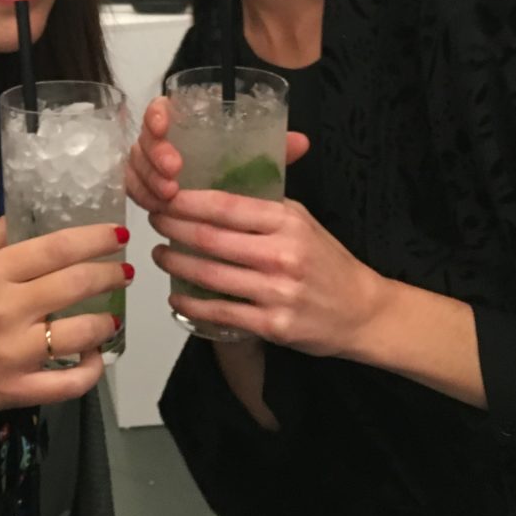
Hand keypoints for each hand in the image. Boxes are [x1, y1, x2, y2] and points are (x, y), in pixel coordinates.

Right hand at [0, 219, 130, 430]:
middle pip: (76, 284)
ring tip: (111, 317)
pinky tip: (94, 358)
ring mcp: (15, 353)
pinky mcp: (18, 390)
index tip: (119, 234)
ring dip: (106, 322)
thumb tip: (27, 213)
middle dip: (110, 275)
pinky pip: (70, 384)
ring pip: (81, 333)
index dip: (95, 238)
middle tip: (124, 273)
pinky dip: (91, 370)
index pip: (57, 248)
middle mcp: (7, 309)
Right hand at [126, 95, 308, 212]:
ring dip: (148, 179)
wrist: (225, 205)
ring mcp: (150, 164)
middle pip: (145, 138)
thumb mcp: (254, 159)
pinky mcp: (144, 186)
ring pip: (136, 165)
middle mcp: (163, 140)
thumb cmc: (235, 171)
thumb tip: (301, 142)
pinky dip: (142, 195)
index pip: (162, 108)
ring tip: (169, 194)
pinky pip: (133, 187)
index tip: (164, 126)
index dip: (156, 114)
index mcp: (185, 122)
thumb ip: (274, 148)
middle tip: (173, 172)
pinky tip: (155, 207)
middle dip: (155, 155)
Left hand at [151, 188, 388, 358]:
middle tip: (154, 221)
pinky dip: (191, 303)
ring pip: (209, 275)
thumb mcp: (301, 221)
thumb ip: (262, 206)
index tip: (163, 197)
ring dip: (176, 263)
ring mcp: (277, 291)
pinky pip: (220, 312)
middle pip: (210, 238)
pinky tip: (176, 295)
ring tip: (160, 254)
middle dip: (172, 228)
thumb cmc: (326, 262)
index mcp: (287, 221)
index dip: (186, 202)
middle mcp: (282, 254)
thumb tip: (211, 190)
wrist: (362, 310)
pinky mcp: (273, 324)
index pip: (225, 206)